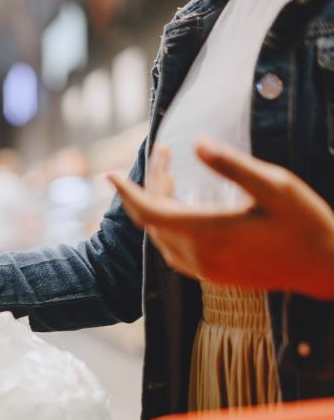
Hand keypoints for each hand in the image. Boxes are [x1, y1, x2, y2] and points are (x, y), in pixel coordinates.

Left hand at [108, 139, 333, 299]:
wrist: (327, 269)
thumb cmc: (307, 224)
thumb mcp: (275, 185)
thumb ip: (232, 166)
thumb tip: (197, 144)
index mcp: (209, 231)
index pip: (150, 211)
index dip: (126, 192)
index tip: (109, 173)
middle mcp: (199, 255)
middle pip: (154, 220)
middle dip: (150, 185)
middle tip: (163, 154)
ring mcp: (204, 269)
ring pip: (162, 236)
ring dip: (159, 205)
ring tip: (171, 174)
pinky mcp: (212, 275)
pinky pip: (174, 250)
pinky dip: (168, 226)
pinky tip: (181, 207)